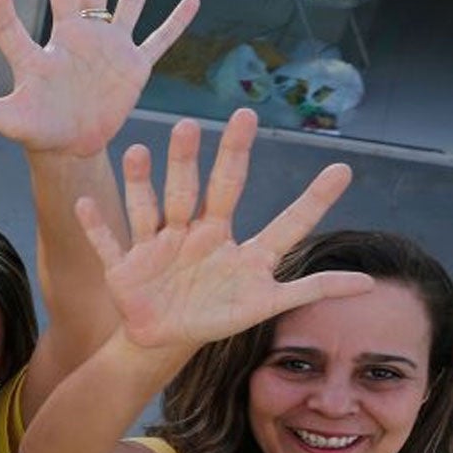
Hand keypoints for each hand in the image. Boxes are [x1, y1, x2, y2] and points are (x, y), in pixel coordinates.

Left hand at [0, 0, 197, 156]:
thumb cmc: (38, 133)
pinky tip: (193, 0)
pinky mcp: (133, 67)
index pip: (14, 22)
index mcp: (42, 52)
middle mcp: (74, 38)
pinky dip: (176, 23)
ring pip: (124, 0)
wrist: (71, 149)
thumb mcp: (10, 122)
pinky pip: (159, 40)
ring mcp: (107, 49)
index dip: (1, 0)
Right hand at [80, 111, 370, 354]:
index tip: (344, 172)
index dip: (313, 203)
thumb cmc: (215, 313)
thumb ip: (312, 289)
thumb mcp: (266, 303)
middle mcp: (200, 234)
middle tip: (242, 119)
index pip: (283, 222)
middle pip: (214, 193)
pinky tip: (83, 204)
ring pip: (154, 207)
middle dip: (222, 158)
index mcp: (237, 246)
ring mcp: (160, 246)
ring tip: (144, 150)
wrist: (161, 334)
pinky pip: (108, 242)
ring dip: (147, 181)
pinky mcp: (126, 266)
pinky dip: (94, 226)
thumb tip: (369, 283)